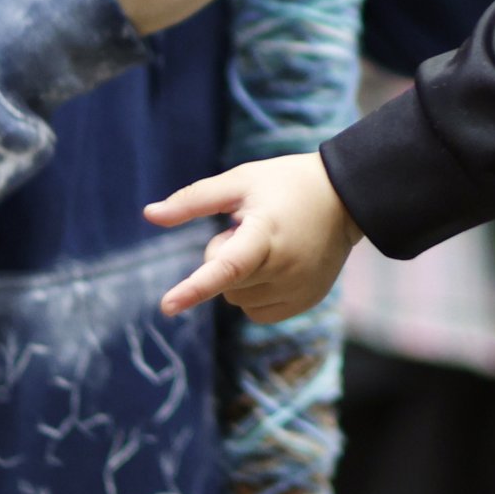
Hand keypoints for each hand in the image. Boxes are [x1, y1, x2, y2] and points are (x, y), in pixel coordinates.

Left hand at [146, 152, 362, 321]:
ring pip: (239, 300)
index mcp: (265, 234)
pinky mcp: (305, 302)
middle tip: (251, 227)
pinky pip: (258, 312)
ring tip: (269, 244)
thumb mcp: (240, 181)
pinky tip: (274, 266)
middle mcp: (284, 268)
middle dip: (224, 257)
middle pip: (225, 283)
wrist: (345, 198)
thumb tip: (149, 215)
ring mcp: (298, 289)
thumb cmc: (285, 184)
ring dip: (241, 278)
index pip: (226, 267)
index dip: (194, 287)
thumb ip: (193, 200)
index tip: (167, 306)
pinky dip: (254, 294)